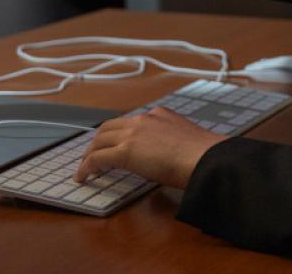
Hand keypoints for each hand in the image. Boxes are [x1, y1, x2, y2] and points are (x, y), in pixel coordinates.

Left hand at [74, 106, 227, 189]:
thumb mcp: (185, 140)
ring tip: (84, 169)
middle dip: (97, 142)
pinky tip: (83, 177)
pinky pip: (98, 158)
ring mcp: (134, 132)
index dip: (117, 134)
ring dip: (89, 154)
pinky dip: (87, 167)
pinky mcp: (126, 151)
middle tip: (92, 156)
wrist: (207, 158)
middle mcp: (144, 118)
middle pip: (109, 127)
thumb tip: (169, 157)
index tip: (113, 145)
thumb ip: (171, 142)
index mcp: (159, 114)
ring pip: (99, 140)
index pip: (130, 122)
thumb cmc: (205, 155)